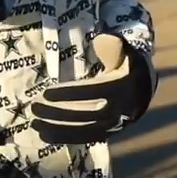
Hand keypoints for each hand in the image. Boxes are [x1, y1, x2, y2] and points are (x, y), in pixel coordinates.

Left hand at [29, 35, 145, 143]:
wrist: (142, 87)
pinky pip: (86, 138)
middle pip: (87, 115)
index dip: (69, 94)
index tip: (45, 93)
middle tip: (34, 108)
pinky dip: (66, 138)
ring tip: (34, 124)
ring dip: (58, 130)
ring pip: (85, 131)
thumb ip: (113, 44)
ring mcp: (115, 124)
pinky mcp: (108, 133)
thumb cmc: (125, 63)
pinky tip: (44, 135)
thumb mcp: (123, 50)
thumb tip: (102, 39)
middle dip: (59, 114)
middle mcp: (120, 109)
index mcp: (121, 86)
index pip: (92, 92)